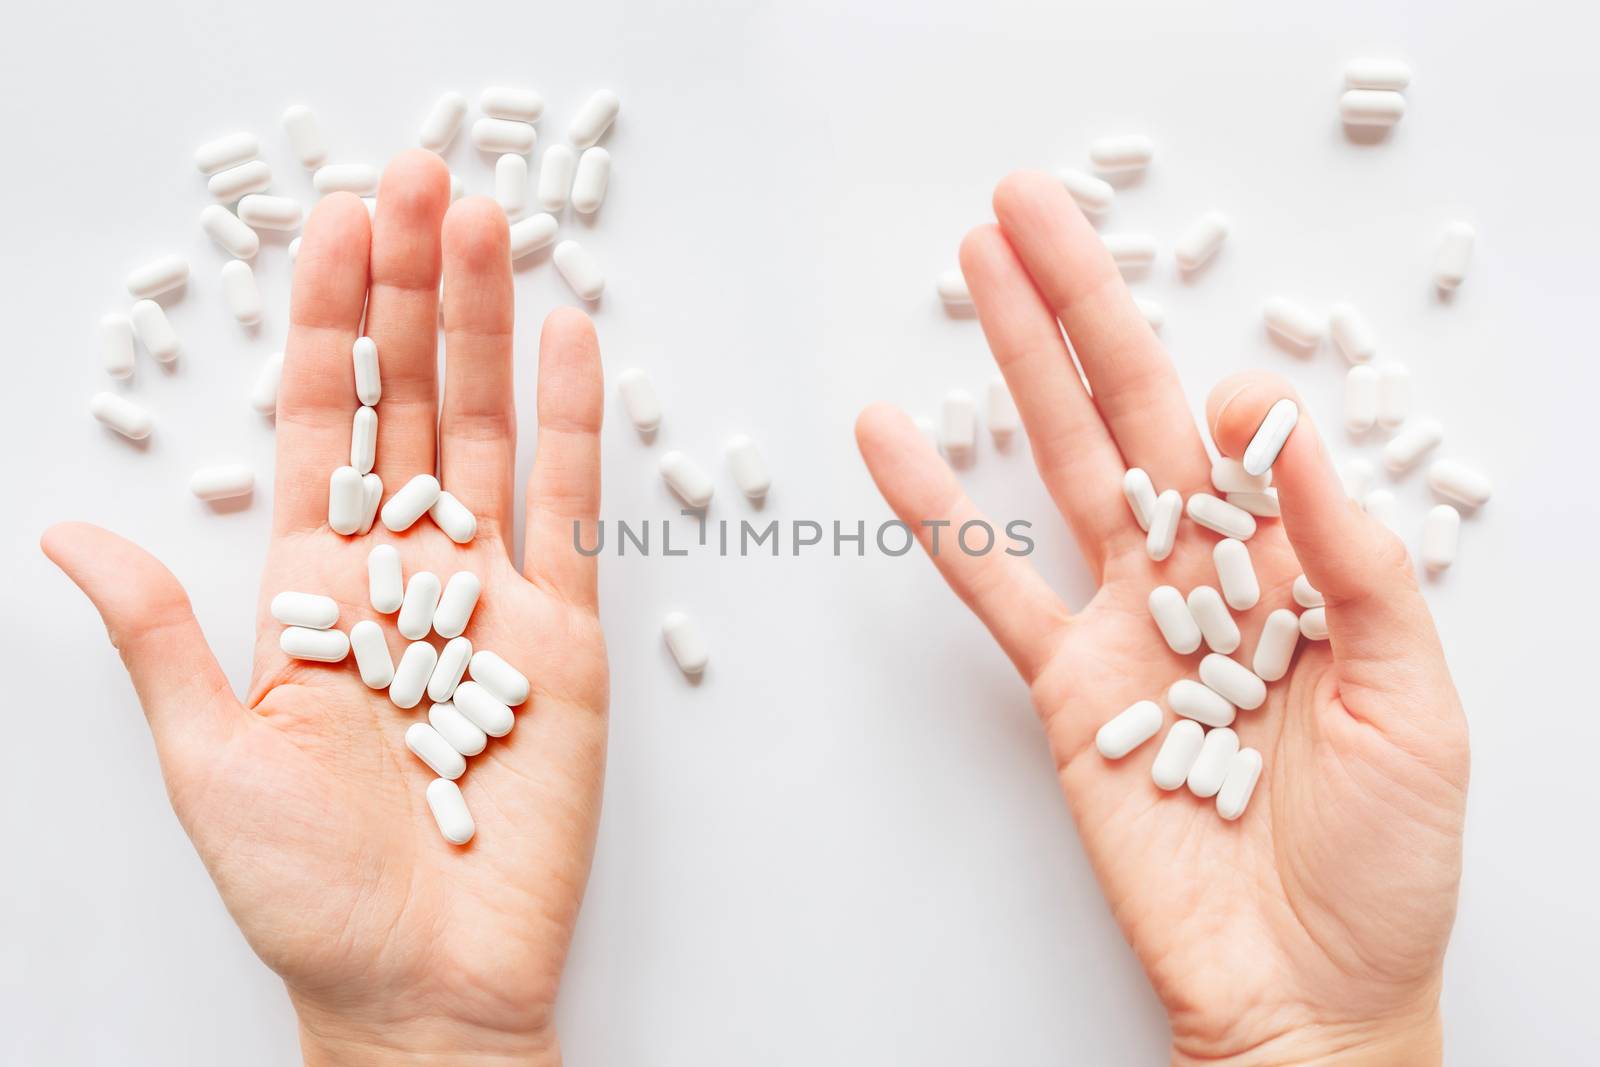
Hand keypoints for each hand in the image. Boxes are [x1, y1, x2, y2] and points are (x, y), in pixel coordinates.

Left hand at [43, 151, 606, 1065]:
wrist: (424, 982)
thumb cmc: (308, 891)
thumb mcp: (209, 756)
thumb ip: (158, 633)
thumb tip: (66, 532)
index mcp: (312, 590)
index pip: (321, 425)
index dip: (326, 323)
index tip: (337, 227)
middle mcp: (403, 574)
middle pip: (408, 403)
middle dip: (412, 292)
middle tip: (423, 184)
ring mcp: (490, 598)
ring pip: (488, 434)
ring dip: (488, 331)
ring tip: (489, 231)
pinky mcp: (566, 638)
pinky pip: (571, 514)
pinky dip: (573, 427)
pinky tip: (570, 345)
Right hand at [856, 172, 1467, 1065]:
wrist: (1303, 987)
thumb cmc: (1383, 861)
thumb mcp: (1415, 700)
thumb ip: (1351, 561)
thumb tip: (1286, 428)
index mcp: (1298, 571)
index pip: (1248, 439)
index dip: (1228, 391)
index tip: (1231, 391)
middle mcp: (1206, 578)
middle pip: (1135, 413)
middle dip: (1084, 308)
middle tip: (1031, 209)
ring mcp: (1126, 624)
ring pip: (1060, 467)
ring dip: (1017, 366)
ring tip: (979, 268)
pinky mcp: (1065, 686)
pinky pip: (991, 585)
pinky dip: (939, 512)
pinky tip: (896, 439)